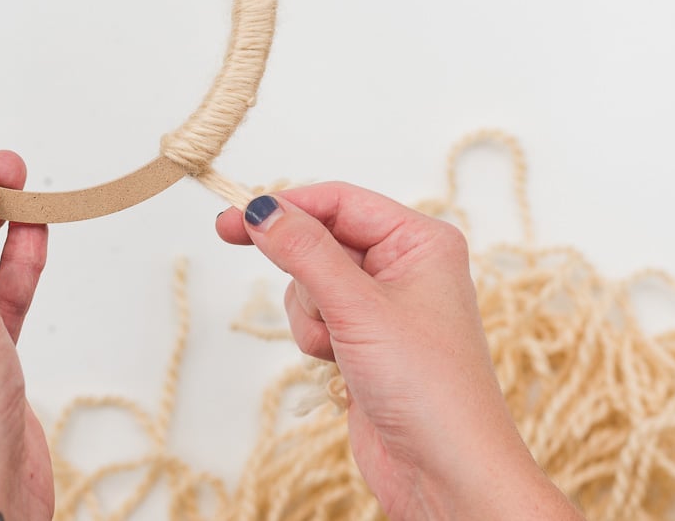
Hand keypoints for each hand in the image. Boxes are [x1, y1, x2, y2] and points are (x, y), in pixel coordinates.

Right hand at [217, 183, 581, 520]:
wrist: (445, 472)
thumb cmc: (428, 387)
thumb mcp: (358, 307)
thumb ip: (305, 252)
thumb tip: (263, 209)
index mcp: (420, 241)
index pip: (340, 201)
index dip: (286, 204)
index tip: (236, 214)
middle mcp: (405, 266)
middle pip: (321, 237)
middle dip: (299, 266)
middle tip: (230, 235)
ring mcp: (383, 305)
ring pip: (312, 280)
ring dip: (309, 311)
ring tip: (333, 343)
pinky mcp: (365, 339)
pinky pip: (317, 316)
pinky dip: (313, 335)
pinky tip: (336, 362)